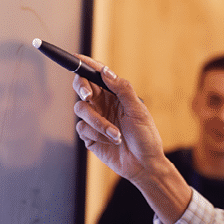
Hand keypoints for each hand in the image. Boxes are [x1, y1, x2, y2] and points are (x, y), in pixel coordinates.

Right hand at [71, 56, 190, 223]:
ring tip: (116, 134)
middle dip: (82, 88)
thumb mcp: (138, 111)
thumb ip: (122, 89)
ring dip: (98, 122)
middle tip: (89, 95)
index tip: (77, 58)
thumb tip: (106, 71)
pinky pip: (82, 128)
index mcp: (115, 94)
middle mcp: (103, 104)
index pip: (97, 74)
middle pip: (82, 87)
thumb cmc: (146, 137)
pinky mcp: (89, 136)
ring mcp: (95, 119)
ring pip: (81, 109)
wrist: (144, 164)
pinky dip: (96, 134)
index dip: (85, 65)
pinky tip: (111, 141)